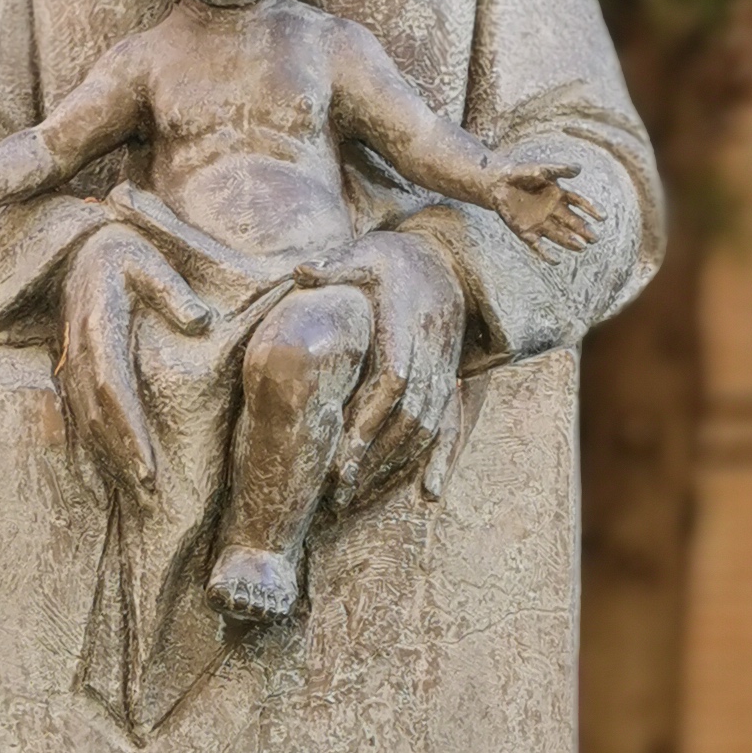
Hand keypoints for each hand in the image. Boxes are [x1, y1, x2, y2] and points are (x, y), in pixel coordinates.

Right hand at [57, 224, 211, 492]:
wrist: (83, 246)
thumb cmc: (126, 252)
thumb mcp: (152, 261)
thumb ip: (174, 291)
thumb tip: (200, 322)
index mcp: (98, 326)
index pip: (112, 389)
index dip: (127, 431)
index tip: (147, 465)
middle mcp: (79, 348)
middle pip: (96, 414)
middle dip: (120, 454)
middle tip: (147, 489)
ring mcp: (71, 358)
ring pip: (85, 416)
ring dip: (108, 452)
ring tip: (136, 486)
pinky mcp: (72, 363)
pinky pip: (81, 408)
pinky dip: (98, 437)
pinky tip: (117, 459)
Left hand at [320, 227, 464, 509]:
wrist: (443, 258)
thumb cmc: (390, 261)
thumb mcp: (363, 255)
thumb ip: (334, 267)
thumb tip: (301, 271)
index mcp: (406, 327)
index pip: (390, 383)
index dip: (368, 422)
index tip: (340, 455)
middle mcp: (431, 354)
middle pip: (407, 417)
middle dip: (374, 457)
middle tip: (339, 492)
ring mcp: (444, 371)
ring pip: (426, 428)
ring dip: (396, 466)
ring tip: (360, 497)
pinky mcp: (449, 381)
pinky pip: (450, 426)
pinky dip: (441, 460)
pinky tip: (430, 493)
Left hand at [487, 160, 596, 254]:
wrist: (497, 184)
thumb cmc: (520, 173)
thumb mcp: (540, 169)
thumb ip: (558, 169)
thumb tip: (579, 169)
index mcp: (559, 195)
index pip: (579, 203)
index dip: (591, 209)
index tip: (603, 217)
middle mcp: (552, 211)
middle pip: (572, 222)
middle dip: (583, 230)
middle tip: (595, 238)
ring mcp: (540, 223)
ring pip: (559, 234)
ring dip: (570, 241)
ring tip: (582, 247)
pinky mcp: (526, 232)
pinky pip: (538, 245)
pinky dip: (546, 253)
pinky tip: (555, 260)